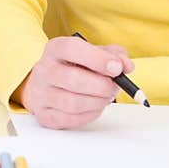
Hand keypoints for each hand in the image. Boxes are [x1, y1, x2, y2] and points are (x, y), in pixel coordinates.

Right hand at [19, 36, 134, 129]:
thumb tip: (126, 66)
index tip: (117, 68)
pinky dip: (90, 114)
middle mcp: (44, 69)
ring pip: (73, 102)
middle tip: (115, 87)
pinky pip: (71, 119)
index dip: (97, 59)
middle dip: (102, 86)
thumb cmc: (75, 66)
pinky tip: (95, 106)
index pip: (73, 49)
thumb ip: (113, 55)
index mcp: (56, 49)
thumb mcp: (94, 53)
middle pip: (73, 79)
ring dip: (98, 102)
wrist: (48, 84)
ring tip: (106, 97)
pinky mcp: (45, 115)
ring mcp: (42, 93)